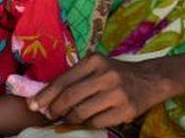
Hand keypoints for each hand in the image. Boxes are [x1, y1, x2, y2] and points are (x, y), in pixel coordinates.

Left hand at [27, 53, 171, 128]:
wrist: (150, 79)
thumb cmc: (116, 73)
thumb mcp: (97, 67)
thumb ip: (75, 78)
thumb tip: (46, 97)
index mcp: (95, 61)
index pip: (63, 80)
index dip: (46, 95)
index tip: (34, 105)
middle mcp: (106, 74)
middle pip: (70, 97)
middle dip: (55, 109)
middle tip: (50, 115)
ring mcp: (117, 92)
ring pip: (81, 112)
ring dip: (70, 119)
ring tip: (68, 119)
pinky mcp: (126, 109)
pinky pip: (97, 122)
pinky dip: (87, 124)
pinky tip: (87, 121)